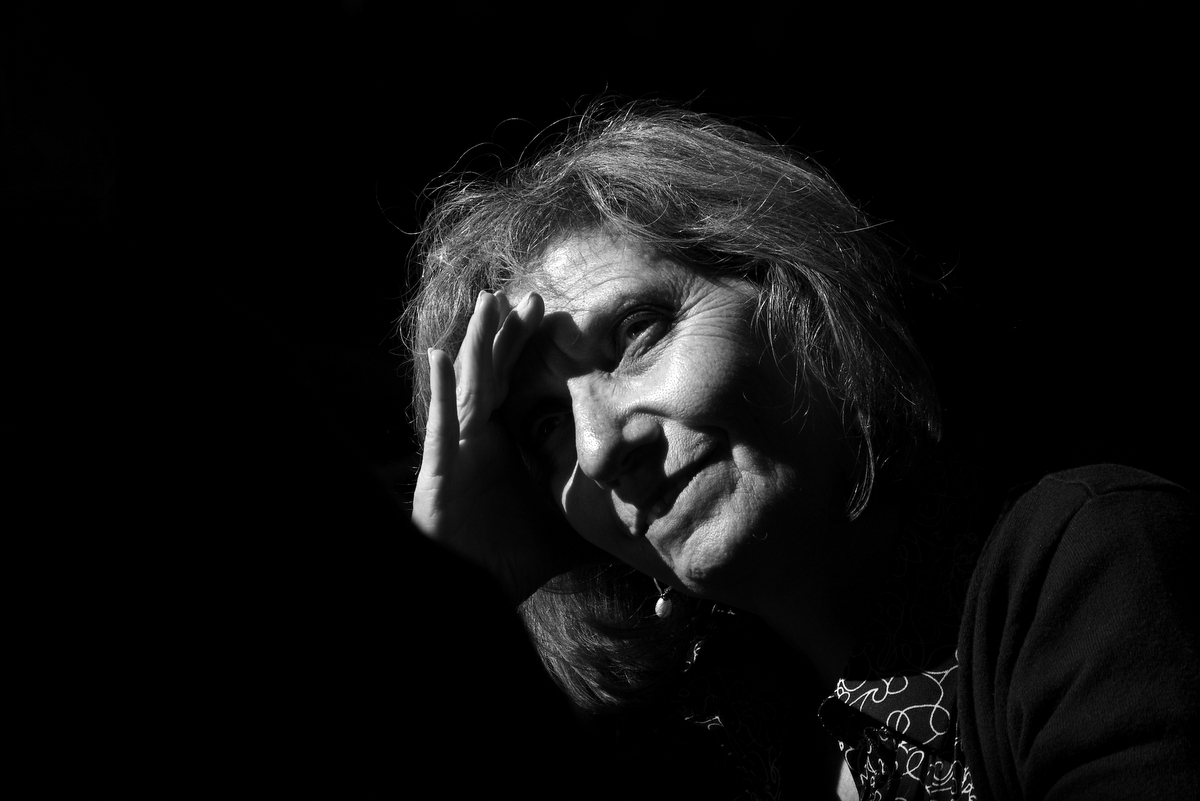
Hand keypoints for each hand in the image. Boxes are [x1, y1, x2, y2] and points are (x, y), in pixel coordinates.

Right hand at [411, 290, 602, 601]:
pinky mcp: (442, 470)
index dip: (525, 349)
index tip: (546, 314)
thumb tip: (643, 512)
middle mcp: (480, 440)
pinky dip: (441, 391)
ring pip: (468, 385)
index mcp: (505, 444)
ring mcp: (459, 451)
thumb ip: (595, 511)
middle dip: (505, 333)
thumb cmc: (511, 560)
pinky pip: (442, 425)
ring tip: (485, 305)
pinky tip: (438, 356)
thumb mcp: (565, 527)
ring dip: (476, 343)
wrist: (478, 592)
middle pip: (492, 373)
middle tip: (523, 295)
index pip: (516, 384)